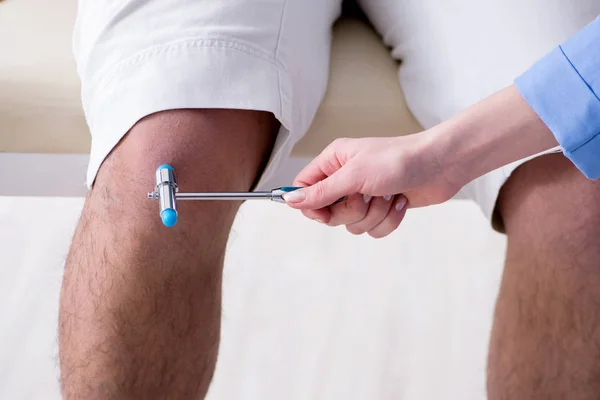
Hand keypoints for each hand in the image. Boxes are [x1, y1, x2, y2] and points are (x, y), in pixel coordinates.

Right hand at [283, 132, 460, 237]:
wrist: (441, 165)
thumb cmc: (399, 160)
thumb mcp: (354, 176)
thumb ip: (322, 192)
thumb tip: (290, 201)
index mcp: (334, 162)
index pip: (305, 188)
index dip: (310, 205)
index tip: (324, 212)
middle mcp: (346, 179)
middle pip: (328, 213)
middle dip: (351, 211)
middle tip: (366, 196)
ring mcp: (365, 195)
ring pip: (352, 225)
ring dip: (374, 215)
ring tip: (388, 195)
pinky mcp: (382, 209)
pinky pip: (373, 230)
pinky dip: (388, 220)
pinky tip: (399, 201)